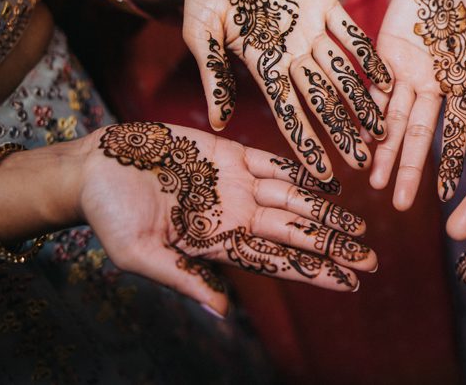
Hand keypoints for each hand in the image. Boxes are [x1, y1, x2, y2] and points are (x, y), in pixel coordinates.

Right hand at [79, 122, 376, 316]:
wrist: (94, 167)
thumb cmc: (108, 215)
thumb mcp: (139, 254)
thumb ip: (184, 278)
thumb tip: (225, 313)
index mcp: (218, 242)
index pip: (278, 262)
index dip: (314, 272)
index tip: (349, 285)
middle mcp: (235, 214)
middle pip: (296, 233)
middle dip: (333, 247)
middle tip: (372, 261)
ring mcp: (235, 183)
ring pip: (294, 199)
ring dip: (327, 213)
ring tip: (360, 227)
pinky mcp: (228, 153)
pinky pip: (274, 162)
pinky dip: (303, 171)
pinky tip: (330, 183)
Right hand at [182, 0, 391, 180]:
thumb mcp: (199, 34)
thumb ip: (212, 74)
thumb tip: (217, 122)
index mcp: (263, 66)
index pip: (288, 113)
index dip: (307, 143)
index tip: (323, 174)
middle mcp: (292, 55)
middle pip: (321, 101)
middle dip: (342, 132)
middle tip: (364, 163)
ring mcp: (310, 32)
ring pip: (342, 74)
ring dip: (361, 102)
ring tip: (382, 130)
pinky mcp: (324, 4)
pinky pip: (352, 33)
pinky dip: (368, 56)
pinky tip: (388, 79)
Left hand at [370, 0, 465, 208]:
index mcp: (464, 81)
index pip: (457, 130)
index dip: (450, 162)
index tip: (444, 197)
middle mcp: (435, 83)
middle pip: (418, 133)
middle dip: (407, 168)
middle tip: (397, 205)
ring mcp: (409, 68)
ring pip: (391, 116)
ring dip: (381, 149)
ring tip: (371, 182)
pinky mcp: (386, 49)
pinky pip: (371, 83)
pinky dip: (362, 109)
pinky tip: (353, 136)